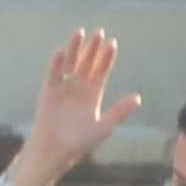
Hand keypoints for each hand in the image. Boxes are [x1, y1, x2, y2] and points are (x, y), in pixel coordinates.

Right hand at [27, 19, 136, 178]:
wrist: (55, 152)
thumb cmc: (79, 143)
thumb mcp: (104, 127)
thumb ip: (120, 111)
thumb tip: (138, 98)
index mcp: (93, 95)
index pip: (101, 71)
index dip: (106, 58)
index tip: (112, 44)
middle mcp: (78, 89)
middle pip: (87, 63)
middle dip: (92, 48)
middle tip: (99, 32)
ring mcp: (63, 90)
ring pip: (70, 64)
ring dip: (75, 49)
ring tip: (80, 32)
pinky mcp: (48, 94)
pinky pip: (53, 75)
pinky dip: (57, 63)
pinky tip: (62, 51)